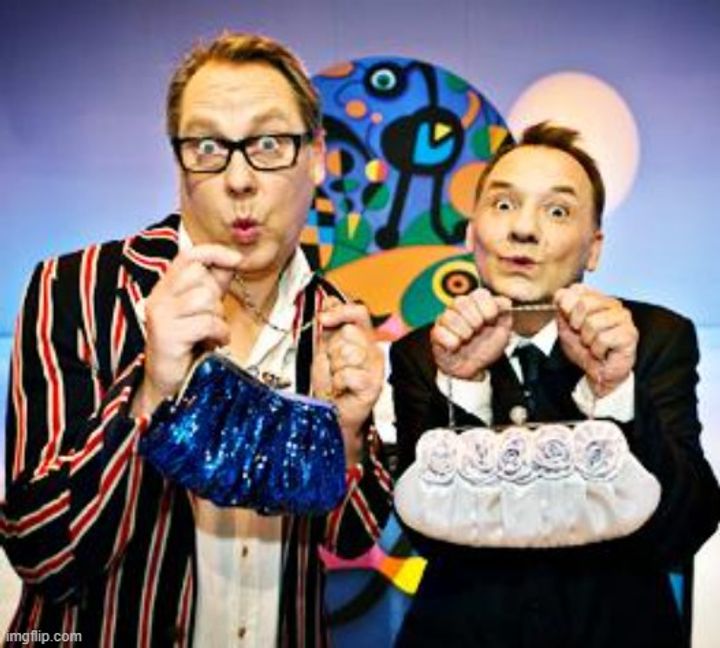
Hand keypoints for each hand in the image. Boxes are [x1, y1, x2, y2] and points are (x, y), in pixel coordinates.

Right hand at [132, 244, 241, 414]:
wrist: (167, 381)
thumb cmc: (188, 345)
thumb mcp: (202, 310)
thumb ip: (214, 285)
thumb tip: (233, 260)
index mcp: (166, 288)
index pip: (189, 256)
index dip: (215, 252)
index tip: (237, 259)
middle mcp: (159, 297)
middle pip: (200, 276)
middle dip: (216, 297)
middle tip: (211, 318)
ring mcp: (161, 315)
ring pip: (205, 298)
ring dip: (218, 318)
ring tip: (212, 332)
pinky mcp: (168, 334)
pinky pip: (207, 322)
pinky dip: (219, 334)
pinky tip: (213, 343)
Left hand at [311, 298, 383, 464]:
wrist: (332, 413)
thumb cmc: (330, 384)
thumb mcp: (325, 348)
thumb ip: (329, 324)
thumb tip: (330, 300)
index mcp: (363, 337)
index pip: (358, 312)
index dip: (341, 311)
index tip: (324, 318)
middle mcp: (372, 350)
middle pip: (350, 332)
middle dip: (333, 349)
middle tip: (333, 365)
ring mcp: (375, 367)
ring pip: (349, 352)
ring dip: (335, 367)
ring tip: (337, 378)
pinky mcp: (373, 385)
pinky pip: (349, 373)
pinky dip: (338, 382)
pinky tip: (341, 388)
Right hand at [430, 288, 512, 379]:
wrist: (474, 368)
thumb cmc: (486, 347)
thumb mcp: (503, 331)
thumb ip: (505, 314)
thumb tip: (505, 301)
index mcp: (476, 303)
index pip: (480, 294)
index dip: (488, 308)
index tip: (491, 321)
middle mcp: (458, 307)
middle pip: (462, 302)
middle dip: (475, 321)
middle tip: (478, 331)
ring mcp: (445, 319)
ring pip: (451, 317)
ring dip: (464, 333)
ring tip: (467, 340)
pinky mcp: (436, 333)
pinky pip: (440, 332)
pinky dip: (452, 343)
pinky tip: (456, 346)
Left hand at [555, 284, 637, 396]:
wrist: (596, 372)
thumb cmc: (584, 349)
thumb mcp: (565, 327)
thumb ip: (562, 310)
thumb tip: (561, 295)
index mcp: (596, 298)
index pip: (577, 289)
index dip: (567, 307)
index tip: (571, 322)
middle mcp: (612, 304)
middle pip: (585, 303)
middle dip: (577, 325)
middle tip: (583, 336)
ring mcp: (623, 318)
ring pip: (593, 323)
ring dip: (588, 340)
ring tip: (593, 345)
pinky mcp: (630, 334)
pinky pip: (603, 339)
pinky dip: (597, 350)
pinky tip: (603, 352)